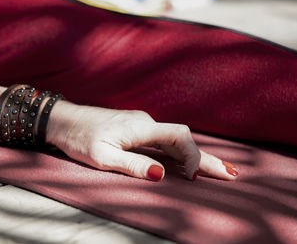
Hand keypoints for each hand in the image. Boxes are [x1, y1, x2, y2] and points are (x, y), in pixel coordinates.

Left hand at [46, 101, 237, 180]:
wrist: (64, 120)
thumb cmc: (79, 139)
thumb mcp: (101, 157)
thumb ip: (132, 165)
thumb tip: (161, 174)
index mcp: (140, 128)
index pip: (179, 136)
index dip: (192, 155)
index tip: (195, 176)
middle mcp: (145, 122)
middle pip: (183, 139)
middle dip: (206, 158)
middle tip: (233, 174)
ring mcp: (141, 124)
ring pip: (175, 140)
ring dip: (195, 156)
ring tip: (218, 171)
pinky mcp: (136, 128)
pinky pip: (164, 140)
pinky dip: (180, 153)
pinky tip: (187, 162)